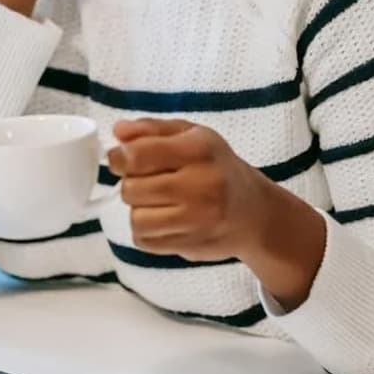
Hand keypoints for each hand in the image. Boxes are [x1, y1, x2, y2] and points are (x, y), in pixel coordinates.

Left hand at [108, 119, 327, 309]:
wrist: (254, 213)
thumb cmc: (216, 167)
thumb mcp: (191, 136)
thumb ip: (151, 129)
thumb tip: (118, 132)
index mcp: (198, 149)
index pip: (137, 155)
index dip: (120, 158)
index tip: (121, 160)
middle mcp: (201, 184)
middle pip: (131, 189)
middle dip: (132, 185)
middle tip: (150, 183)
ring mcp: (198, 218)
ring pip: (136, 218)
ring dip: (139, 211)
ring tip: (159, 203)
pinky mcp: (192, 244)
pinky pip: (144, 241)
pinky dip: (147, 232)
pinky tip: (166, 221)